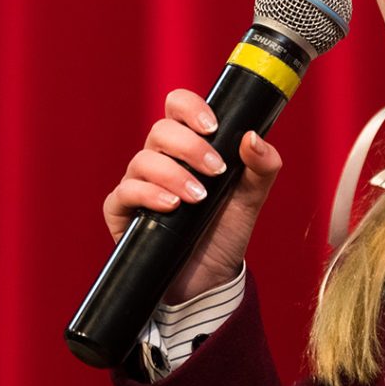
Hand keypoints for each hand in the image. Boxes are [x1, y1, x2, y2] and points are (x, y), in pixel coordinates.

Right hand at [101, 87, 283, 301]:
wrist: (209, 279)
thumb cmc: (225, 232)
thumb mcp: (251, 198)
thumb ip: (262, 167)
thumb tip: (252, 137)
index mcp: (187, 146)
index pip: (177, 107)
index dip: (190, 107)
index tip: (212, 126)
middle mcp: (160, 160)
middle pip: (160, 130)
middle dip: (190, 147)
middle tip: (216, 171)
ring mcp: (138, 184)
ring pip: (142, 160)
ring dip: (174, 174)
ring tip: (198, 197)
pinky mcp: (122, 212)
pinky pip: (124, 193)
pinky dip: (149, 195)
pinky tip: (171, 207)